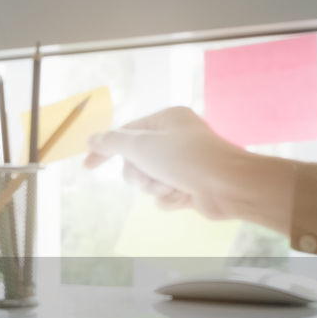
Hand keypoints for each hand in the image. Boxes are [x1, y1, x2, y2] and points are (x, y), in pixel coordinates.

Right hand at [84, 107, 294, 234]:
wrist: (229, 186)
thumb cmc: (186, 159)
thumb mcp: (141, 145)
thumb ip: (112, 142)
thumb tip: (92, 138)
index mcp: (166, 120)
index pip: (125, 132)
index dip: (105, 150)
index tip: (88, 166)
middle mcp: (175, 138)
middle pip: (135, 161)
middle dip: (140, 175)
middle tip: (150, 177)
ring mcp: (183, 162)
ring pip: (148, 180)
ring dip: (155, 187)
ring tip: (171, 186)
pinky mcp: (190, 183)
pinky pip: (164, 193)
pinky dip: (169, 197)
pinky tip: (184, 196)